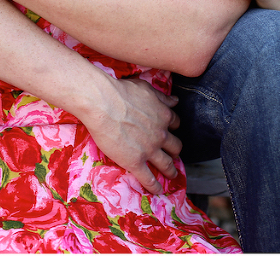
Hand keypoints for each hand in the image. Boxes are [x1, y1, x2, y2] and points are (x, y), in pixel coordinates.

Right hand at [80, 76, 181, 194]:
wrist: (103, 104)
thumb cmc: (122, 92)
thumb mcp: (147, 89)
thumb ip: (162, 97)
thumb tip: (175, 100)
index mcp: (164, 116)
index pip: (175, 124)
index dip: (173, 129)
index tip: (170, 132)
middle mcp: (161, 134)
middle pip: (175, 146)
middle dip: (175, 151)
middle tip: (173, 154)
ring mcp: (149, 150)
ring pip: (167, 164)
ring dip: (171, 170)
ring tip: (172, 175)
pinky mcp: (135, 162)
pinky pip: (149, 179)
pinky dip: (155, 186)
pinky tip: (158, 191)